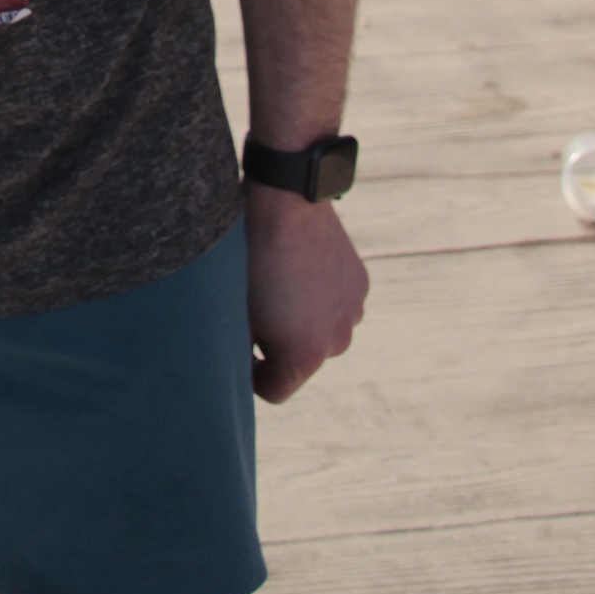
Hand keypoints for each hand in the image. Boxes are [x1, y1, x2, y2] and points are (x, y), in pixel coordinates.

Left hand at [246, 187, 366, 402]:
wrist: (286, 202)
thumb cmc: (251, 260)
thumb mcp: (234, 312)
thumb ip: (238, 351)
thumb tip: (234, 370)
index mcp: (304, 356)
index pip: (274, 391)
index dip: (251, 375)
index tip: (241, 348)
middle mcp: (337, 342)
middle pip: (299, 362)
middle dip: (278, 345)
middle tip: (257, 309)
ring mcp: (353, 312)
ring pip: (320, 332)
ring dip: (302, 321)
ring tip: (279, 286)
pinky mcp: (360, 284)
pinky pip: (335, 304)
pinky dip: (320, 297)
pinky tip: (301, 269)